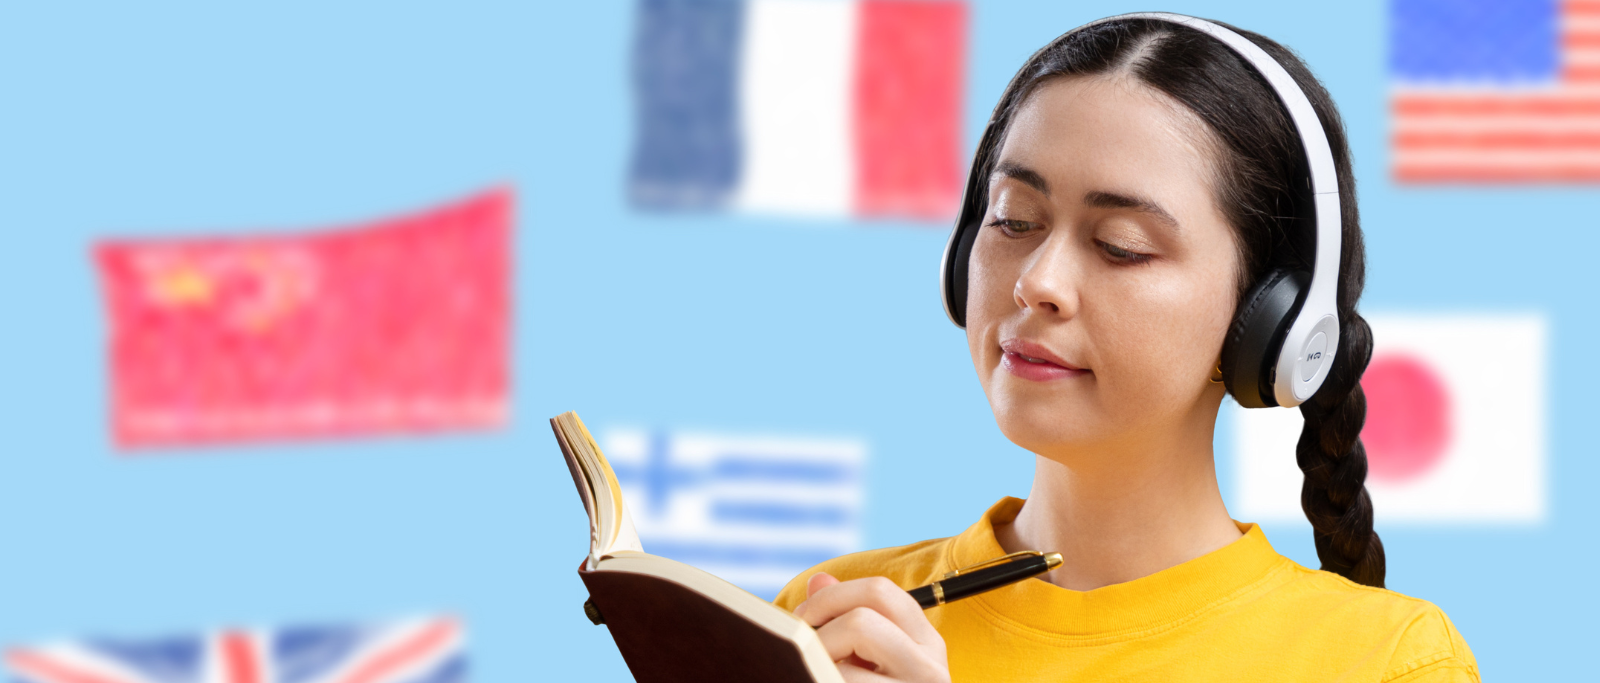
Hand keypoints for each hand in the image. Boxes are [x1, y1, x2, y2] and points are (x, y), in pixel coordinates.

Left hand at [792, 573, 949, 682]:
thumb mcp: (868, 664)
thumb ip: (846, 623)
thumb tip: (818, 580)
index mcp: (926, 644)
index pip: (879, 592)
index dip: (831, 597)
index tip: (803, 620)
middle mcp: (930, 667)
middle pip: (862, 617)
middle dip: (820, 626)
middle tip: (798, 649)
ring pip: (850, 650)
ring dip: (817, 661)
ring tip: (812, 672)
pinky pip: (843, 680)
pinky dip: (820, 677)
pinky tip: (820, 681)